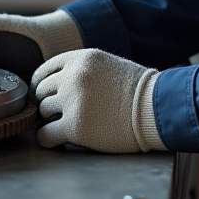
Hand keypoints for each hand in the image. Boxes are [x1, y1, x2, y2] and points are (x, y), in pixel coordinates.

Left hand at [31, 49, 165, 152]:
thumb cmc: (138, 90)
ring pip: (42, 111)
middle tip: (59, 112)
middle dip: (47, 102)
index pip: (45, 70)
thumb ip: (82, 69)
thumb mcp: (107, 65)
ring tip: (66, 124)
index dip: (43, 85)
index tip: (45, 96)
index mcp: (81, 58)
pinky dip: (48, 138)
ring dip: (51, 119)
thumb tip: (57, 83)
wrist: (157, 108)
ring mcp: (72, 101)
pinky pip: (45, 135)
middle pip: (42, 91)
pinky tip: (57, 139)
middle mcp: (73, 76)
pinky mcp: (75, 127)